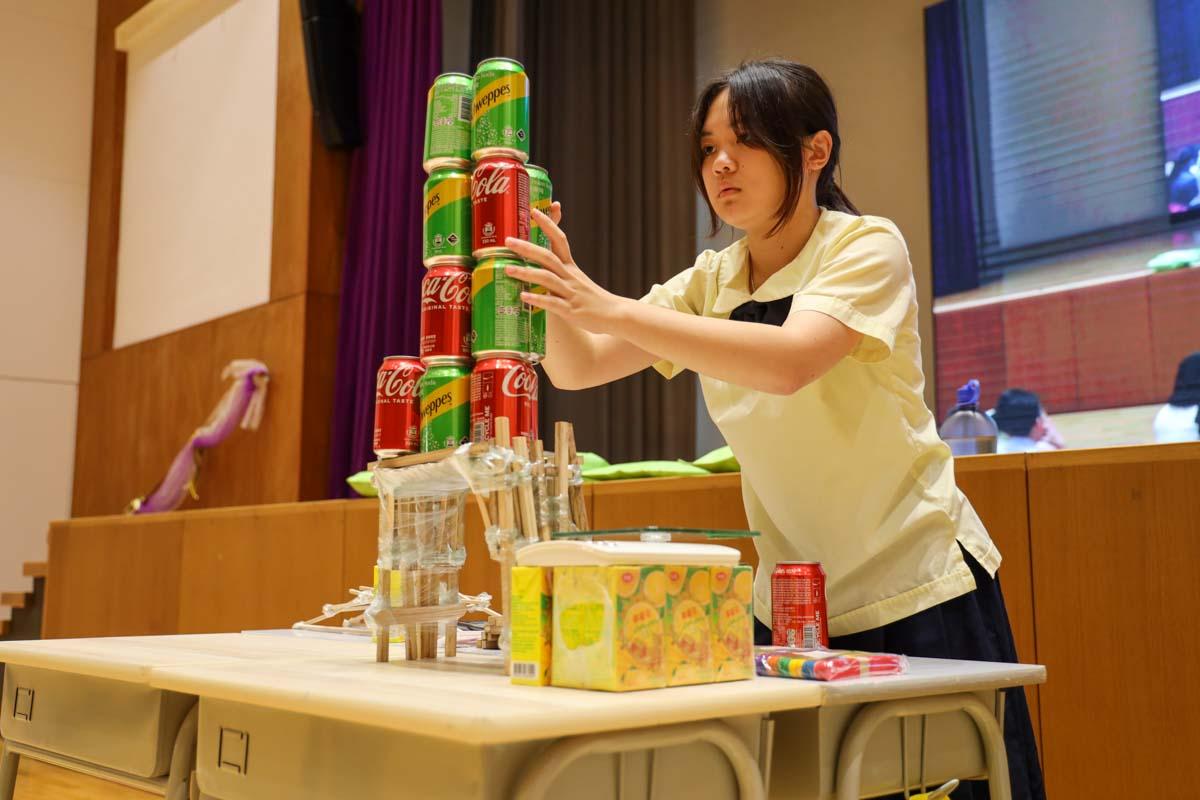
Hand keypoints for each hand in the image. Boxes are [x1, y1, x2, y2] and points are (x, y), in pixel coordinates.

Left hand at [502, 206, 625, 334]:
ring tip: (507, 269)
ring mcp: (571, 293)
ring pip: (547, 279)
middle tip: (508, 240)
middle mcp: (570, 277)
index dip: (548, 224)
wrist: (616, 315)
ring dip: (527, 273)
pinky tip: (523, 297)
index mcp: (570, 267)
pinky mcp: (571, 311)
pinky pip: (553, 304)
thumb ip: (558, 275)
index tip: (535, 211)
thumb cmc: (593, 299)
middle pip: (548, 257)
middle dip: (527, 247)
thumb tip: (538, 271)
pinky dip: (538, 300)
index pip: (560, 240)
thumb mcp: (577, 281)